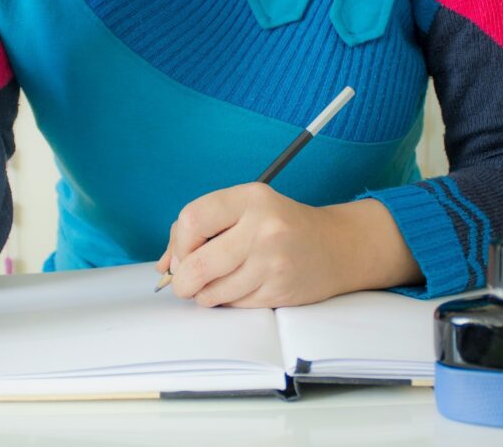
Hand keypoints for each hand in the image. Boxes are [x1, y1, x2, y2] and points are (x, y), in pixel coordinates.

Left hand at [157, 184, 423, 308]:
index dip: (177, 243)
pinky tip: (241, 288)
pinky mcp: (279, 290)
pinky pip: (234, 305)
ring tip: (216, 283)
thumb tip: (165, 265)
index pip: (193, 219)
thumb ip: (203, 228)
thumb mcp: (246, 209)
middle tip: (185, 282)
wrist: (337, 247)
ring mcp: (273, 262)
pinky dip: (228, 302)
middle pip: (197, 263)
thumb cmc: (281, 226)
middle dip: (183, 280)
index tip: (181, 253)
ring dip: (204, 294)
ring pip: (212, 291)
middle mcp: (263, 227)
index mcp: (251, 198)